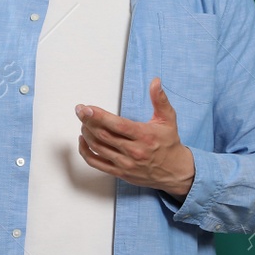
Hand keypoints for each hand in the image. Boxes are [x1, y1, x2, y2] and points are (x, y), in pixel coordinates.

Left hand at [76, 77, 195, 200]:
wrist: (175, 171)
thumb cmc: (169, 143)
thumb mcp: (168, 119)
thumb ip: (160, 100)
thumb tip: (156, 82)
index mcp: (144, 136)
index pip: (117, 125)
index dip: (99, 116)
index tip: (86, 108)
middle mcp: (134, 151)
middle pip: (104, 135)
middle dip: (88, 121)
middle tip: (80, 110)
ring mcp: (125, 164)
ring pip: (98, 148)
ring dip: (87, 133)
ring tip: (83, 122)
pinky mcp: (120, 173)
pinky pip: (96, 163)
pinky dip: (85, 152)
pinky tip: (83, 140)